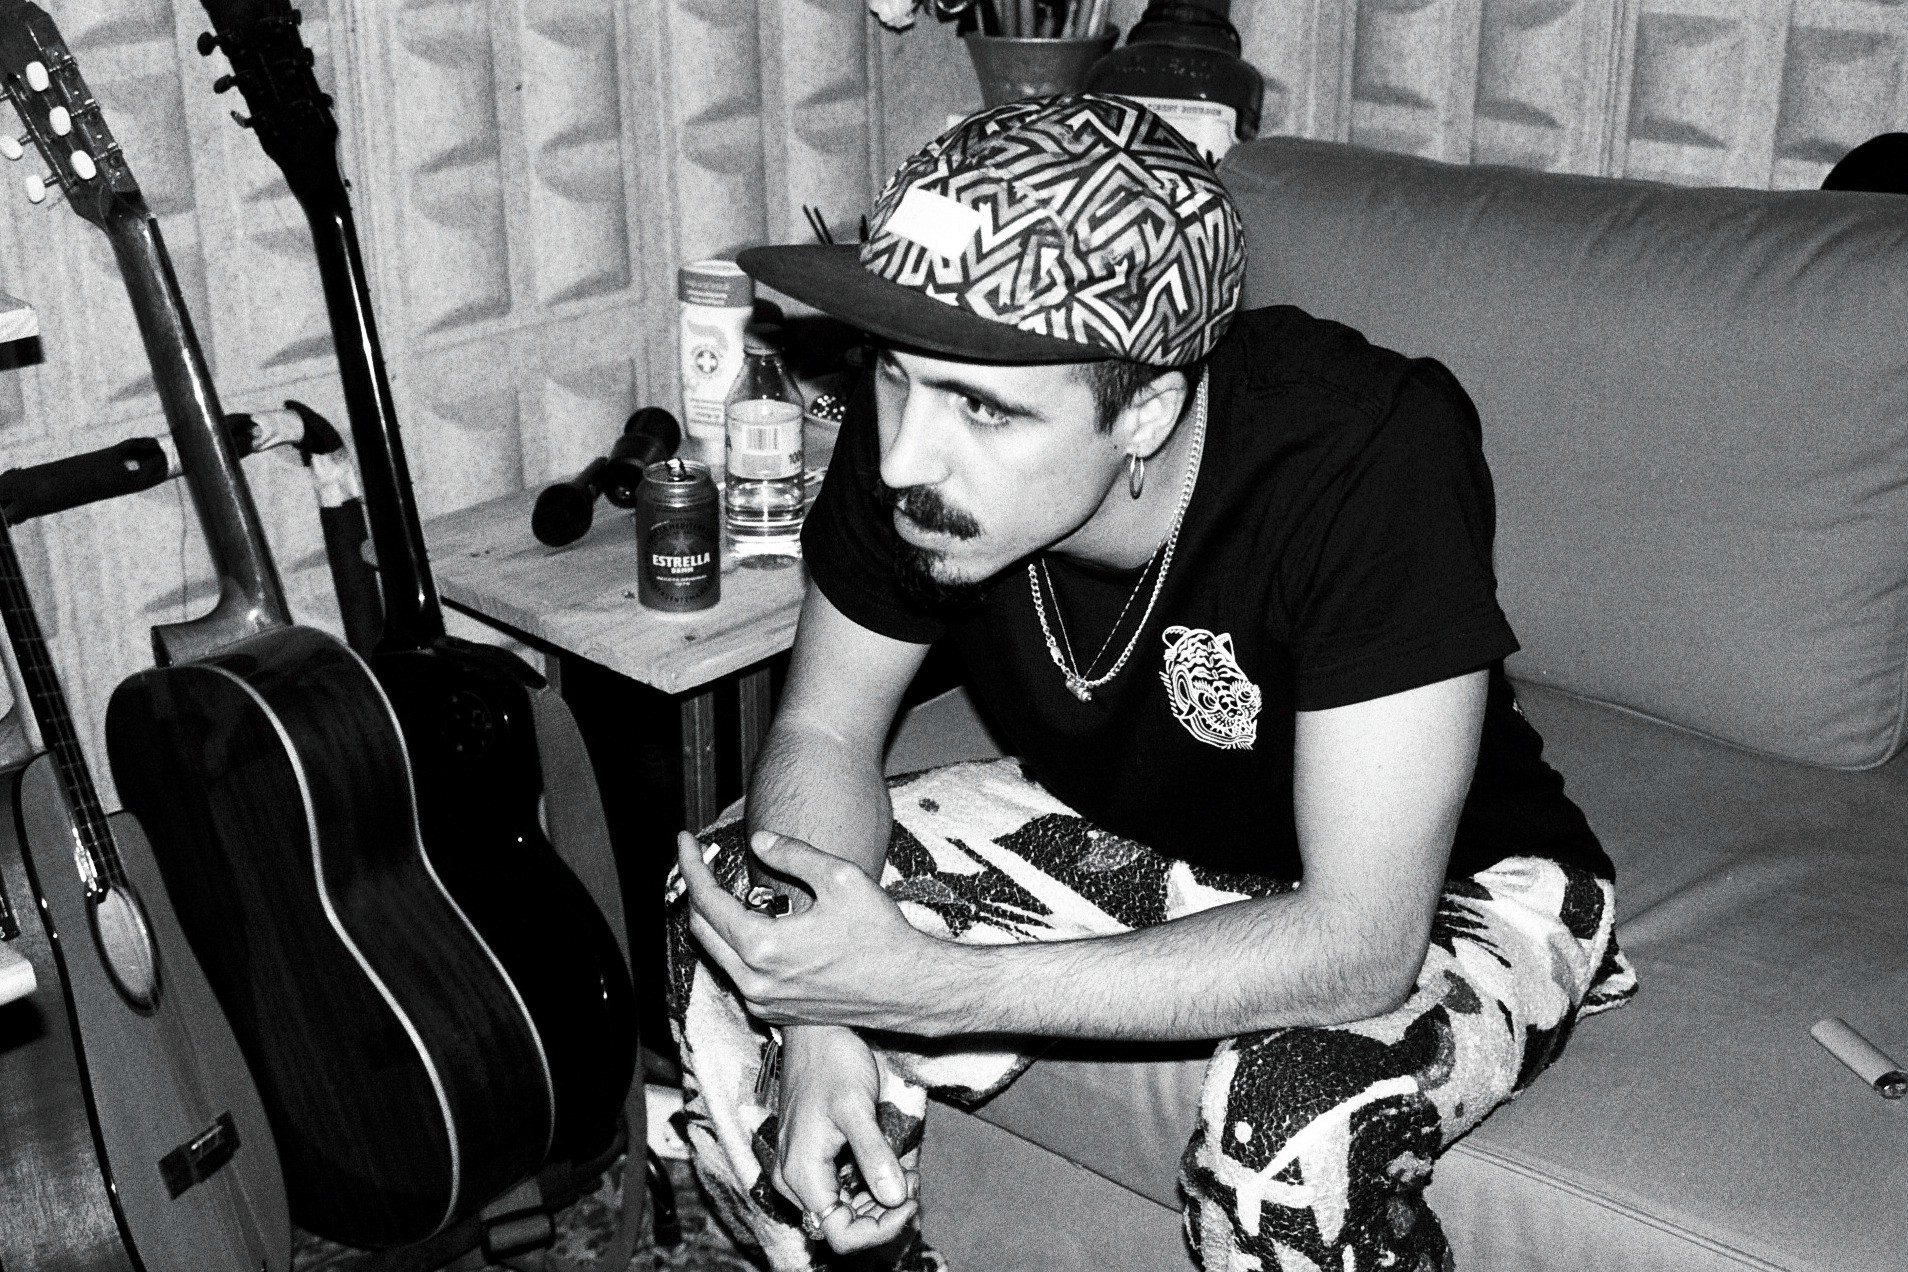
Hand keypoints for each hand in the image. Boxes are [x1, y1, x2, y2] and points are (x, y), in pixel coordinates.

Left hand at [677, 830, 949, 1032]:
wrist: (907, 989)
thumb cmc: (880, 935)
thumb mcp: (840, 878)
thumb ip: (793, 854)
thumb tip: (759, 841)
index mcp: (763, 947)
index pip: (706, 900)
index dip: (691, 864)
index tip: (685, 840)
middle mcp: (754, 981)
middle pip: (701, 929)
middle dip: (695, 889)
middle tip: (700, 859)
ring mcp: (762, 1002)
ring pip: (716, 954)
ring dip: (713, 918)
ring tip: (722, 886)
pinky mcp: (775, 1013)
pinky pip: (738, 974)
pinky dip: (734, 944)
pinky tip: (751, 920)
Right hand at [771, 1026, 918, 1253]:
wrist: (814, 1029)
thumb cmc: (832, 1060)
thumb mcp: (856, 1107)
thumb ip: (874, 1156)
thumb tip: (895, 1199)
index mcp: (803, 1174)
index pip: (841, 1235)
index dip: (881, 1229)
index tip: (911, 1200)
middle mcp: (796, 1180)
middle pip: (844, 1225)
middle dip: (885, 1213)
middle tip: (915, 1180)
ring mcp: (802, 1169)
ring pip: (845, 1209)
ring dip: (880, 1199)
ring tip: (909, 1169)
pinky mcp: (813, 1158)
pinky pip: (842, 1187)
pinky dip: (870, 1183)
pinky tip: (893, 1161)